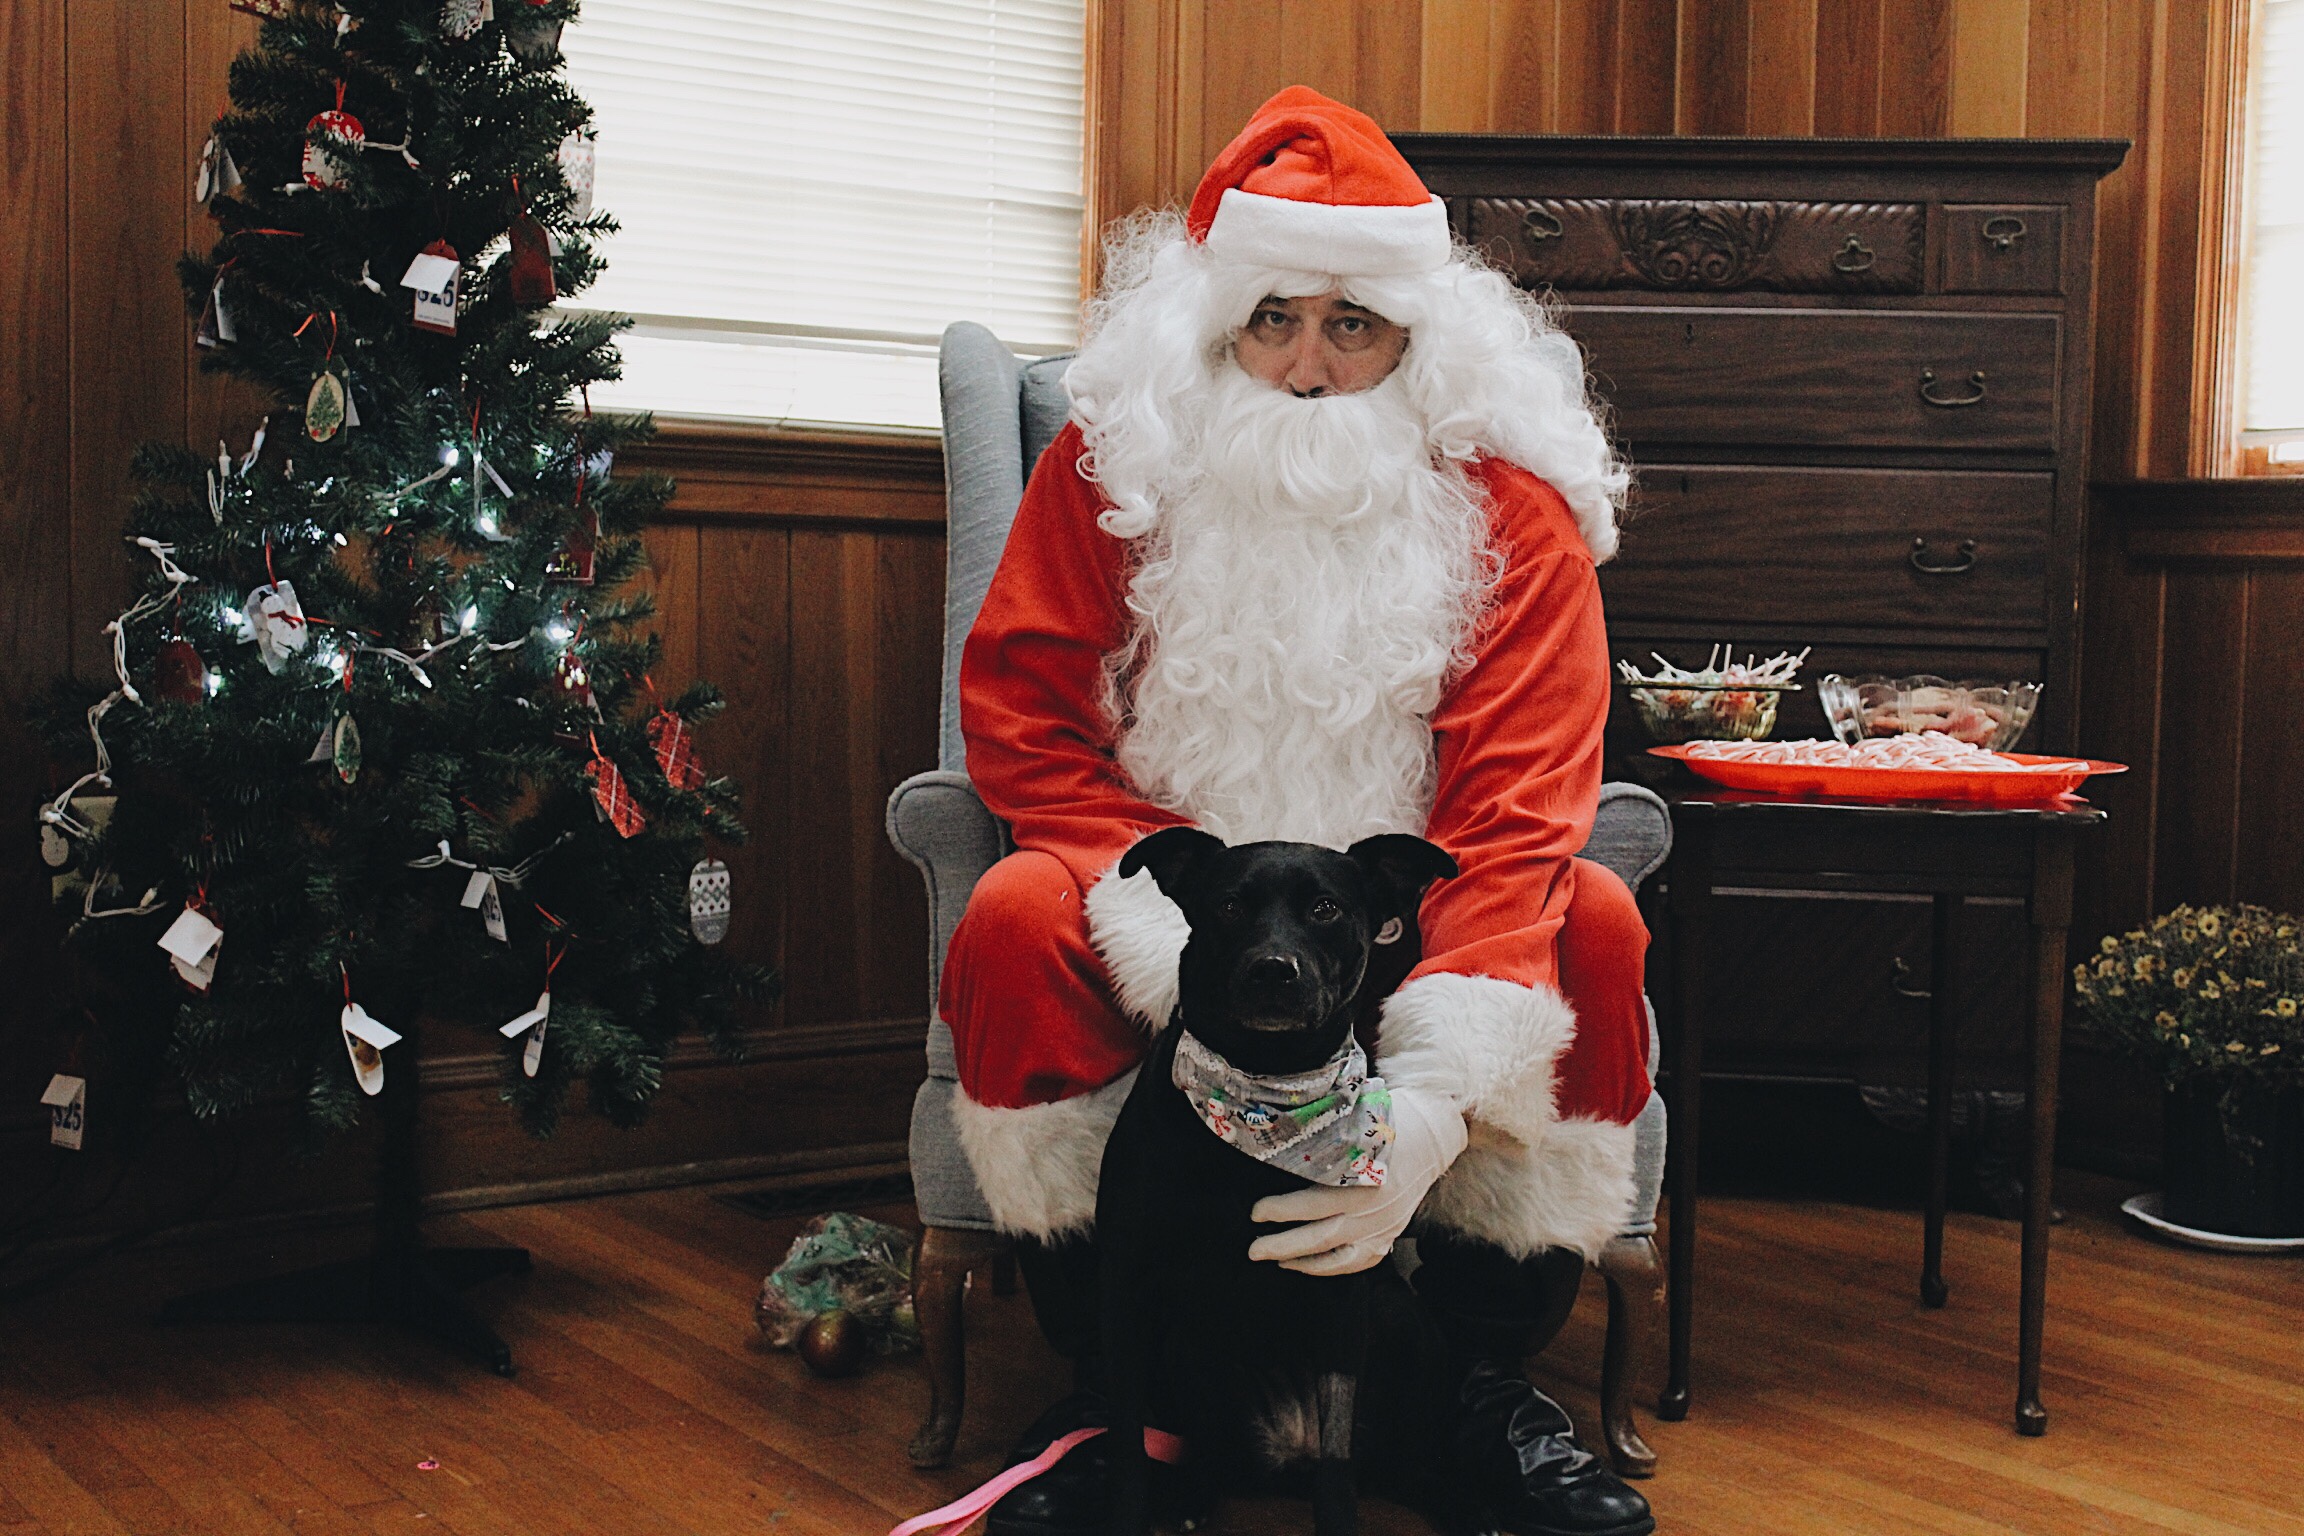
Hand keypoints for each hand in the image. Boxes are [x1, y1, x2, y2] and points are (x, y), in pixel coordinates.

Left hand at [1246, 1083, 1468, 1274]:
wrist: (1434, 1134)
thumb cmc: (1389, 1120)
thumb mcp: (1356, 1123)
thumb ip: (1325, 1142)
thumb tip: (1278, 1143)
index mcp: (1364, 1179)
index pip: (1313, 1204)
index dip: (1281, 1210)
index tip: (1255, 1212)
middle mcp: (1375, 1209)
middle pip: (1320, 1237)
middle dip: (1282, 1246)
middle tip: (1253, 1250)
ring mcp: (1385, 1226)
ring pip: (1339, 1258)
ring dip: (1304, 1263)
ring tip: (1277, 1261)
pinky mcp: (1391, 1234)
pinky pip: (1360, 1262)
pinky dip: (1333, 1267)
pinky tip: (1309, 1264)